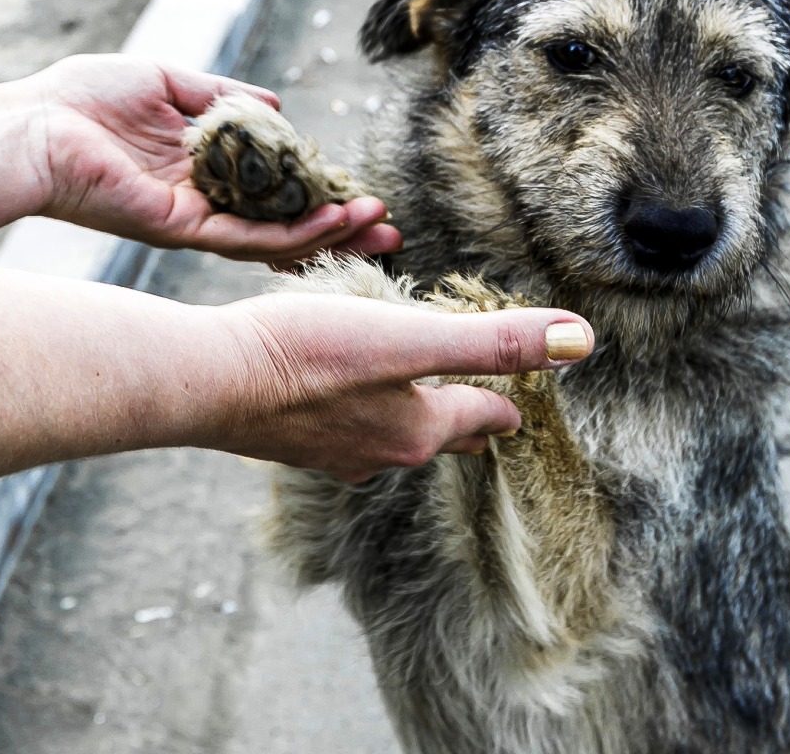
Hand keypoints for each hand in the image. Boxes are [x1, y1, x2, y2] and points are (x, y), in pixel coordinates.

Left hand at [29, 54, 401, 263]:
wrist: (30, 124)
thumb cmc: (81, 99)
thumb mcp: (166, 83)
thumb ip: (220, 96)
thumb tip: (275, 105)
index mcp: (202, 174)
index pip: (275, 192)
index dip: (321, 195)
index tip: (363, 193)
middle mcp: (204, 205)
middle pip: (285, 225)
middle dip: (339, 231)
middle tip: (390, 232)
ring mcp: (193, 223)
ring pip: (275, 240)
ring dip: (329, 234)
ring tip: (377, 227)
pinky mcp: (179, 229)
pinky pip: (246, 237)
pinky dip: (292, 233)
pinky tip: (331, 221)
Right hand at [200, 294, 593, 481]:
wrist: (208, 382)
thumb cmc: (307, 354)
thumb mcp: (411, 337)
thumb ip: (493, 340)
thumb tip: (581, 340)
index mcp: (420, 428)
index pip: (485, 415)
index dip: (510, 400)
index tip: (523, 398)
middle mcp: (382, 450)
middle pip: (442, 436)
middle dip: (469, 419)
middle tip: (489, 404)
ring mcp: (335, 452)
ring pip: (394, 436)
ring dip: (416, 417)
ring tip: (424, 400)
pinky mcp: (294, 440)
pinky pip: (348, 431)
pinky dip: (366, 414)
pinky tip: (349, 403)